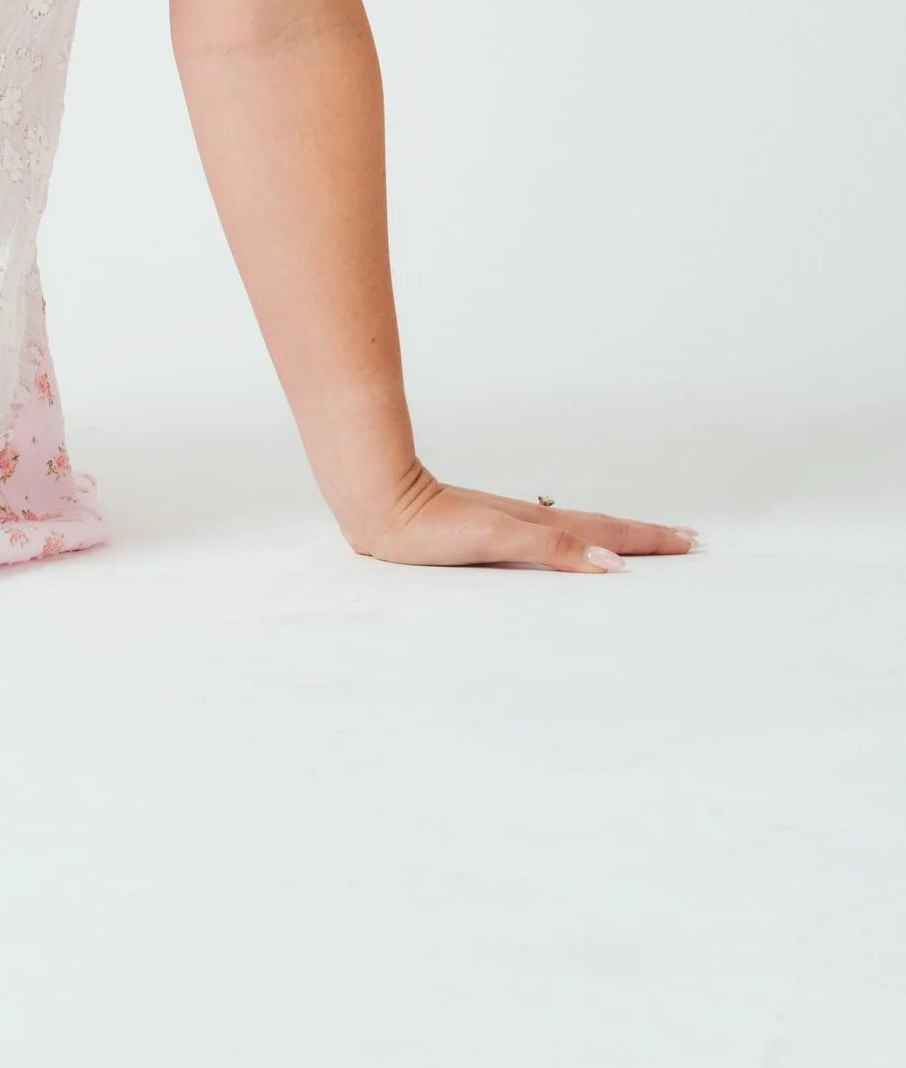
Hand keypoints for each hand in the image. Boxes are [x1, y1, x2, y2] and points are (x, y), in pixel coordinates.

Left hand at [348, 467, 696, 572]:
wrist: (379, 504)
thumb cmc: (429, 525)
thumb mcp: (495, 539)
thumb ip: (551, 549)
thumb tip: (610, 563)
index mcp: (538, 526)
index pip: (606, 534)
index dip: (646, 540)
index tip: (688, 540)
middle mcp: (530, 522)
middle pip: (599, 528)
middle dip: (643, 536)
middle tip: (685, 540)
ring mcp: (511, 525)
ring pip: (576, 530)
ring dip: (614, 537)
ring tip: (641, 542)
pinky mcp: (488, 532)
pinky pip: (549, 538)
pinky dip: (576, 542)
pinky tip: (569, 549)